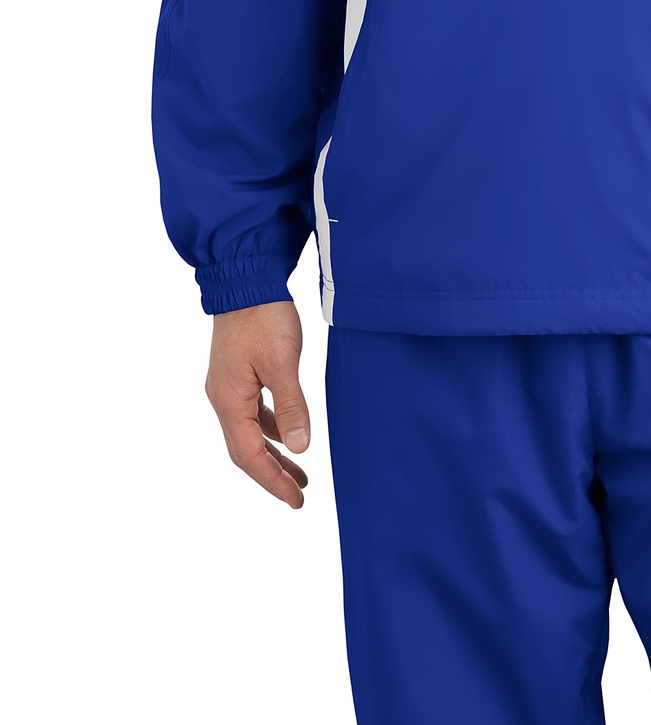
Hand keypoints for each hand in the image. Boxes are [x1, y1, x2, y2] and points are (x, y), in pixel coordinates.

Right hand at [205, 300, 310, 508]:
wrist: (245, 279)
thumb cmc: (263, 316)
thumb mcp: (282, 362)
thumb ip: (291, 406)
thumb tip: (300, 447)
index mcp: (229, 400)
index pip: (249, 455)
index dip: (272, 481)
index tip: (296, 500)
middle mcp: (222, 398)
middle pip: (245, 449)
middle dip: (271, 474)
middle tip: (298, 493)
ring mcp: (227, 386)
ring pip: (249, 431)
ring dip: (272, 452)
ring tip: (299, 470)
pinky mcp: (236, 373)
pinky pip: (251, 412)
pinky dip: (269, 427)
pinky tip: (286, 431)